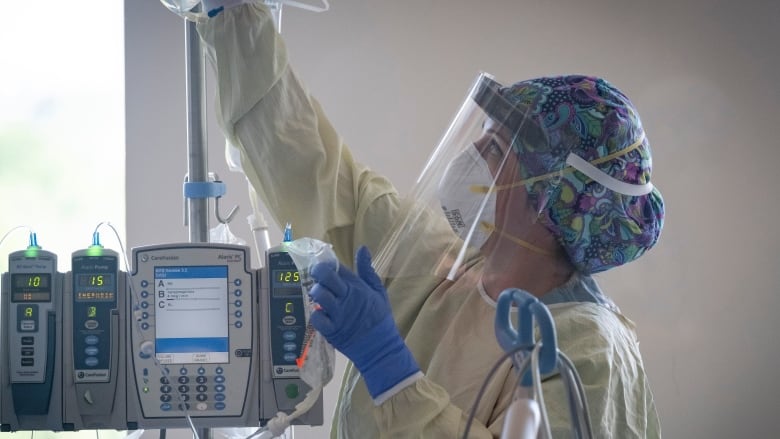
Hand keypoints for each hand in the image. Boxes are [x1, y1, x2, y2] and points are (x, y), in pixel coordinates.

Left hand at [309, 246, 419, 398]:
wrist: (380, 347)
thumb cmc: (379, 318)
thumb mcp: (378, 291)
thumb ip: (368, 270)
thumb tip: (363, 249)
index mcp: (357, 286)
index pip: (337, 267)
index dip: (327, 263)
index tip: (323, 264)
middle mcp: (347, 297)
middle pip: (325, 276)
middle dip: (317, 272)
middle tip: (316, 275)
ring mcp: (338, 314)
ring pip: (319, 294)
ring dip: (315, 292)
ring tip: (317, 296)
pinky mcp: (332, 330)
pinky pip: (317, 317)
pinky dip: (316, 315)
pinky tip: (320, 314)